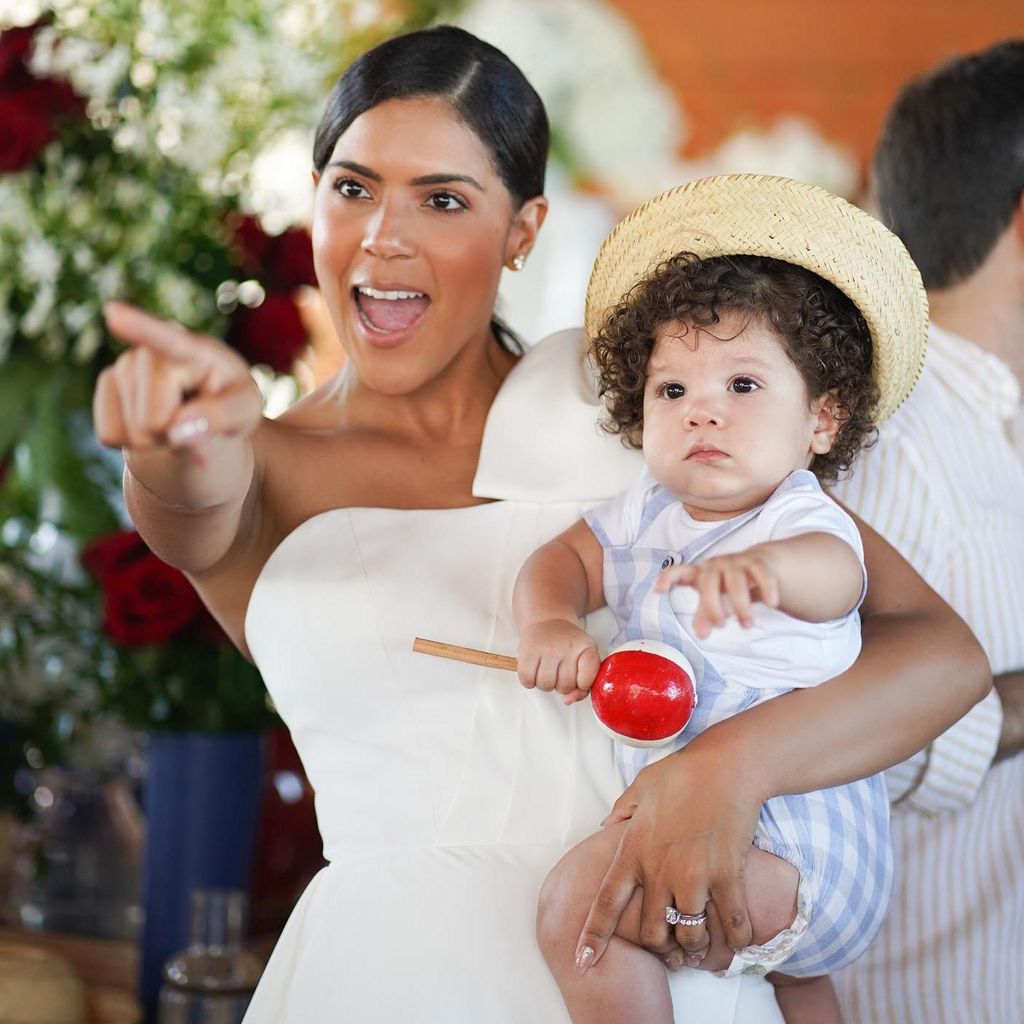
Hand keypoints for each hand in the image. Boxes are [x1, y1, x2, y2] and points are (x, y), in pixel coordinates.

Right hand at [93, 301, 260, 457]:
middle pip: (152, 420)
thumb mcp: (245, 411)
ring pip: (132, 432)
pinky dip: (132, 443)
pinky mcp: (106, 386)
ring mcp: (123, 365)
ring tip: (175, 419)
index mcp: (195, 349)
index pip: (167, 340)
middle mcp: (152, 351)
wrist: (202, 415)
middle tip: (191, 422)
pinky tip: (149, 424)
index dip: (140, 327)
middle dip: (172, 436)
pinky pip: (109, 435)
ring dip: (157, 441)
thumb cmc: (229, 405)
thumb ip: (221, 417)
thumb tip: (176, 431)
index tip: (113, 313)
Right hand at [516, 620, 600, 704]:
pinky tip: (535, 670)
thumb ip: (583, 687)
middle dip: (562, 684)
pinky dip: (530, 681)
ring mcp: (547, 647)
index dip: (582, 684)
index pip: (587, 680)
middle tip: (560, 670)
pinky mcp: (527, 650)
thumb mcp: (584, 661)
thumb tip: (567, 700)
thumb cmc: (568, 647)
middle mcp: (567, 645)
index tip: (579, 675)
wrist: (548, 622)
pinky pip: (527, 680)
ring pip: (546, 685)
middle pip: (565, 686)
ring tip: (547, 670)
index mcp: (587, 647)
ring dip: (546, 683)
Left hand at [574, 737, 759, 969]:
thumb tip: (604, 827)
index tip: (583, 961)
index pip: (606, 902)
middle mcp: (660, 869)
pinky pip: (732, 923)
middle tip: (669, 949)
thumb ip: (621, 812)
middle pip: (651, 932)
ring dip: (694, 947)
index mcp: (633, 849)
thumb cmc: (681, 773)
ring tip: (701, 946)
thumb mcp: (640, 788)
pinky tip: (736, 939)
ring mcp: (694, 875)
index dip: (594, 935)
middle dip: (658, 948)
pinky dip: (735, 939)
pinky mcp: (727, 875)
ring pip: (689, 935)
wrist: (726, 766)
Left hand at [655, 552, 779, 637]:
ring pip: (736, 579)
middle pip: (709, 580)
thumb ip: (705, 615)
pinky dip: (767, 588)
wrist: (759, 565)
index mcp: (699, 574)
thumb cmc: (728, 586)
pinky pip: (761, 572)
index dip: (667, 578)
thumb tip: (701, 635)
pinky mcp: (757, 562)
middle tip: (720, 626)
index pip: (678, 571)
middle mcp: (714, 566)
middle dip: (713, 604)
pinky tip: (772, 604)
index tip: (658, 590)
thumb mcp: (714, 600)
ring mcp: (736, 562)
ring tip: (747, 625)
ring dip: (741, 603)